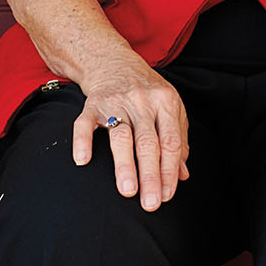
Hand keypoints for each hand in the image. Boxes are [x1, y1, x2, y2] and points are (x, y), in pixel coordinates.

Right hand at [71, 57, 189, 210]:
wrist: (114, 61)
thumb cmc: (147, 90)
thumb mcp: (169, 108)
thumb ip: (178, 139)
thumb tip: (182, 175)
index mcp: (166, 102)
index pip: (171, 142)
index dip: (170, 171)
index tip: (167, 196)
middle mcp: (142, 101)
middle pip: (149, 142)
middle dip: (151, 176)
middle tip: (150, 204)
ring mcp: (116, 101)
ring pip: (121, 136)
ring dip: (125, 165)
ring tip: (127, 191)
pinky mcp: (92, 103)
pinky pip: (85, 123)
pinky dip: (83, 141)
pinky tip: (83, 161)